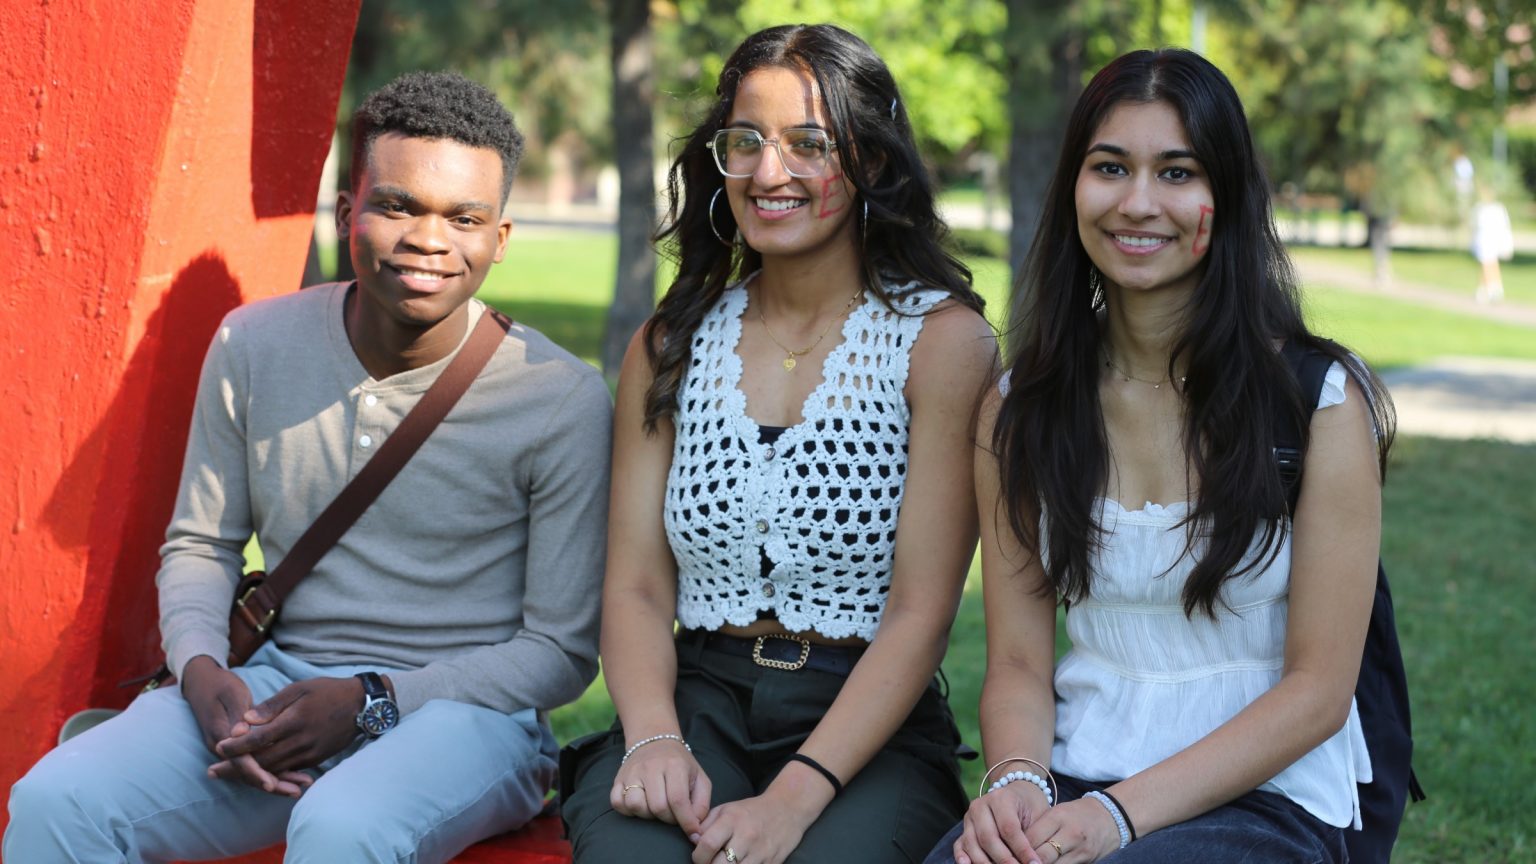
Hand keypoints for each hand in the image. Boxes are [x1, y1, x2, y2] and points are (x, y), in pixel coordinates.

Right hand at [180, 656, 304, 797]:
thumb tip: (241, 732)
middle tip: (297, 791)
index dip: (256, 773)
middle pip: (249, 772)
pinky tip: (295, 775)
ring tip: (301, 787)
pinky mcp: (239, 747)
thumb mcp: (231, 694)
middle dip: (272, 783)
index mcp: (220, 735)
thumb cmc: (220, 686)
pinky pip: (256, 763)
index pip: (240, 761)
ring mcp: (230, 750)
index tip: (272, 784)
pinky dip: (274, 769)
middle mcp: (223, 748)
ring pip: (254, 771)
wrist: (202, 683)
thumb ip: (238, 713)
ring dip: (277, 779)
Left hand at [211, 676, 365, 778]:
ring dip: (250, 774)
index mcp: (295, 721)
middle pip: (263, 761)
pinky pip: (289, 770)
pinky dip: (270, 773)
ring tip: (228, 775)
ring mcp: (310, 753)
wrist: (362, 705)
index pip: (259, 738)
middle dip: (236, 768)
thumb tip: (246, 720)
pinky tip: (256, 774)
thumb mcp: (299, 689)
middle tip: (213, 772)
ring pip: (275, 769)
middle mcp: (301, 741)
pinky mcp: (316, 759)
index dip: (237, 746)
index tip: (218, 748)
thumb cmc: (327, 692)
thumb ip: (272, 705)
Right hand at [610, 738, 710, 835]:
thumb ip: (702, 803)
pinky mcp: (618, 779)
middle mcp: (651, 767)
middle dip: (668, 819)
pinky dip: (628, 810)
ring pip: (635, 805)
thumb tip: (695, 827)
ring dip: (647, 815)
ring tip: (656, 809)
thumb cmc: (680, 765)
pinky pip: (617, 802)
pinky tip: (641, 805)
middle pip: (657, 806)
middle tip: (673, 816)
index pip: (678, 799)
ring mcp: (632, 772)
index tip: (693, 833)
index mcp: (674, 765)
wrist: (655, 742)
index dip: (686, 821)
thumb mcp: (699, 777)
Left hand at [688, 789, 817, 863]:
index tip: (699, 857)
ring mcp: (761, 852)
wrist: (788, 808)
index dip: (698, 856)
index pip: (707, 844)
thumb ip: (706, 824)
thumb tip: (692, 841)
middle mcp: (747, 836)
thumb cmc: (752, 811)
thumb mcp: (727, 809)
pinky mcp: (772, 863)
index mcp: (732, 820)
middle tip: (711, 863)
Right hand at [953, 782, 1050, 863]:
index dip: (1021, 849)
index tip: (1034, 863)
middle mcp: (980, 806)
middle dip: (1004, 860)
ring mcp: (969, 818)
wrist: (1018, 794)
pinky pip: (959, 845)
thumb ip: (1033, 835)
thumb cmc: (1031, 807)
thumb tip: (1033, 862)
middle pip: (988, 838)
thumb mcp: (1038, 814)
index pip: (1009, 828)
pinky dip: (962, 857)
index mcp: (1001, 798)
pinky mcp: (964, 830)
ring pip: (972, 844)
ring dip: (986, 863)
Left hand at [1018, 797, 1121, 863]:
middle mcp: (1070, 833)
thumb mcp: (1057, 814)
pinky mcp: (1087, 860)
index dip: (1016, 850)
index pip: (1030, 838)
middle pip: (1041, 856)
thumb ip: (1038, 829)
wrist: (1111, 817)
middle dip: (1025, 862)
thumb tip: (1014, 846)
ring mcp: (1080, 849)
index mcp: (1058, 816)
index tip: (1004, 855)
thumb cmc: (1076, 814)